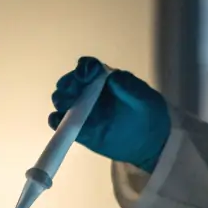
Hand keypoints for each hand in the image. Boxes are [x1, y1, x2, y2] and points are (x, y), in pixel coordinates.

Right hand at [49, 57, 170, 171]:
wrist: (150, 140)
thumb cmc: (149, 113)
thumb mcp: (146, 98)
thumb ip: (131, 87)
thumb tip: (114, 78)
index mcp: (104, 78)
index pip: (88, 67)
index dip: (84, 69)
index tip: (85, 75)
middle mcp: (89, 92)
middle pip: (70, 83)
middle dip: (68, 85)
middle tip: (71, 91)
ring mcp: (83, 111)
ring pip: (63, 102)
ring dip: (61, 102)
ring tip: (67, 106)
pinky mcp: (81, 130)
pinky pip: (63, 124)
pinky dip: (57, 122)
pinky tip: (58, 122)